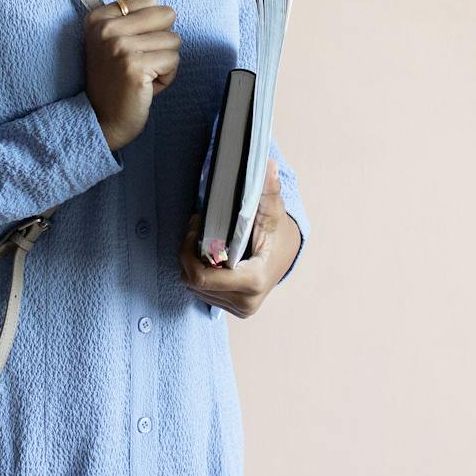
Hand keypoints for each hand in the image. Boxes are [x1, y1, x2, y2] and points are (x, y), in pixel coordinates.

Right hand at [85, 0, 180, 151]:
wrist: (100, 121)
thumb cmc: (113, 80)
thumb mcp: (117, 36)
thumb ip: (131, 1)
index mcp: (99, 17)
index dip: (149, 26)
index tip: (128, 48)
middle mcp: (105, 28)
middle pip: (166, 15)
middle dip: (161, 42)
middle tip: (137, 63)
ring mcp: (119, 46)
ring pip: (174, 40)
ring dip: (164, 62)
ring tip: (141, 76)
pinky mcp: (134, 66)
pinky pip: (173, 60)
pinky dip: (166, 78)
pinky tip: (145, 87)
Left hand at [179, 156, 297, 318]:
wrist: (288, 254)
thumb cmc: (277, 231)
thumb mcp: (272, 209)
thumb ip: (267, 190)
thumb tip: (268, 166)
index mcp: (253, 281)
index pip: (201, 277)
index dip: (190, 250)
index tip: (196, 225)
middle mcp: (245, 302)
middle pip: (193, 281)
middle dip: (188, 253)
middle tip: (197, 226)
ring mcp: (239, 308)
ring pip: (194, 288)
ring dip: (192, 262)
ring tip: (203, 238)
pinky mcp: (233, 308)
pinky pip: (201, 292)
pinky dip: (200, 271)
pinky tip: (209, 254)